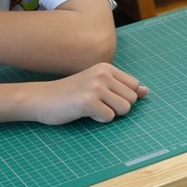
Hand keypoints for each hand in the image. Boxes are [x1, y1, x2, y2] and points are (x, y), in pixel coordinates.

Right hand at [30, 62, 148, 124]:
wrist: (40, 98)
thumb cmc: (70, 94)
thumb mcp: (98, 86)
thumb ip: (122, 88)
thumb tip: (146, 92)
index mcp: (107, 68)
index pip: (135, 86)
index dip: (123, 97)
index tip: (105, 98)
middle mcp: (103, 74)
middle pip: (132, 99)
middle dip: (118, 107)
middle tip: (96, 104)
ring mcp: (95, 86)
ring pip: (124, 109)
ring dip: (109, 114)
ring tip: (91, 108)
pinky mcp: (88, 101)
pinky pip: (109, 117)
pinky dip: (98, 119)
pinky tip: (83, 112)